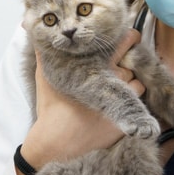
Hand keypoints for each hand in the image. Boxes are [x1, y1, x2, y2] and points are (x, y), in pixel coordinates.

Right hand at [22, 30, 144, 167]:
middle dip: (134, 58)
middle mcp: (113, 76)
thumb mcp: (45, 74)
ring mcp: (122, 95)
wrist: (58, 141)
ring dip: (131, 81)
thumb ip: (45, 51)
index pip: (125, 40)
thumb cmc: (52, 107)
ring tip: (117, 86)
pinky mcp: (126, 113)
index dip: (129, 38)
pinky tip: (119, 102)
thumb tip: (35, 33)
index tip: (128, 38)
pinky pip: (138, 100)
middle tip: (128, 60)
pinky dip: (132, 100)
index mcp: (96, 63)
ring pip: (137, 79)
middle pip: (135, 59)